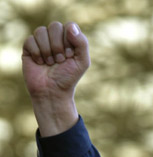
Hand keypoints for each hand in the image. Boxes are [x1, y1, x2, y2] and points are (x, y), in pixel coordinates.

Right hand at [22, 21, 89, 135]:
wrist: (52, 92)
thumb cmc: (68, 78)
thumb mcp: (82, 62)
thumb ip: (82, 43)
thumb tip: (70, 27)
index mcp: (69, 39)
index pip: (69, 26)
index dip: (69, 40)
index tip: (70, 56)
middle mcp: (55, 38)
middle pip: (55, 26)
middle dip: (58, 45)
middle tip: (60, 61)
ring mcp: (41, 42)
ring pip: (41, 31)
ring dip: (47, 50)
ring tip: (50, 63)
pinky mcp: (29, 47)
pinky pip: (30, 40)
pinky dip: (37, 53)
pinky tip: (40, 63)